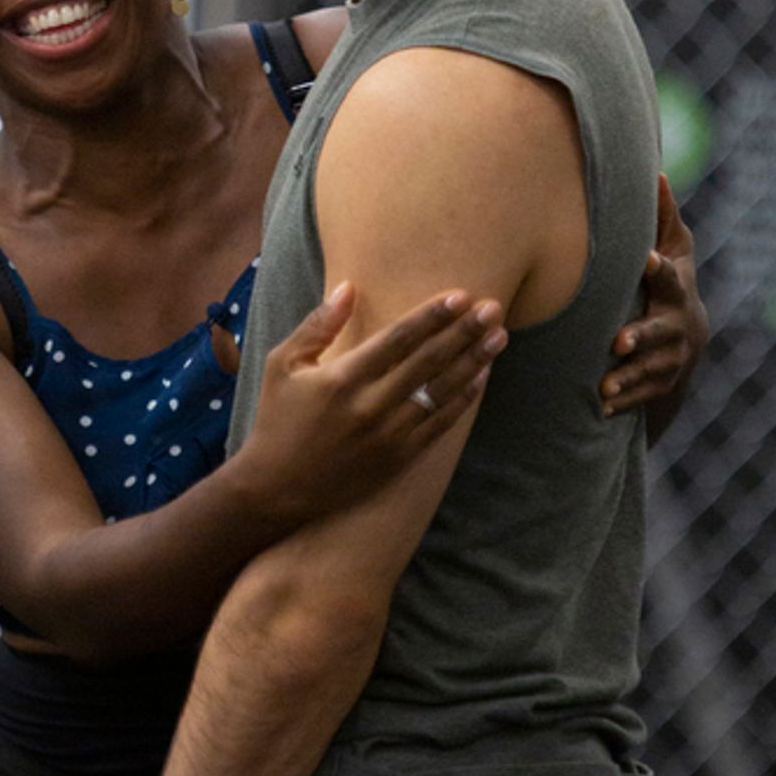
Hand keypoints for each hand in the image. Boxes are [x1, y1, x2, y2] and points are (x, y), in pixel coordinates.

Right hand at [242, 281, 506, 525]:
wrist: (277, 487)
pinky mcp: (398, 458)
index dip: (432, 316)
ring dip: (473, 361)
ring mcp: (388, 435)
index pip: (398, 339)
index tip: (460, 296)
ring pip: (441, 391)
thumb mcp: (282, 365)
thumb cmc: (277, 418)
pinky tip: (481, 376)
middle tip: (492, 308)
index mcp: (342, 378)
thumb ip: (317, 325)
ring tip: (498, 337)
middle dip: (464, 332)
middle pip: (428, 362)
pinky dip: (463, 398)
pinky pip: (440, 424)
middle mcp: (370, 406)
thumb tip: (349, 288)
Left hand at [600, 175, 709, 420]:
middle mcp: (676, 325)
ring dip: (627, 378)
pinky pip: (642, 398)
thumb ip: (662, 217)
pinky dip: (623, 403)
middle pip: (661, 331)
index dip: (659, 269)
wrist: (688, 337)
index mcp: (675, 289)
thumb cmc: (668, 280)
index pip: (669, 277)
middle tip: (619, 342)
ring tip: (604, 386)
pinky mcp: (660, 385)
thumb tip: (656, 171)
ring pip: (651, 372)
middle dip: (642, 336)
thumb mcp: (673, 248)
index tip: (646, 259)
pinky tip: (600, 408)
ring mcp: (670, 359)